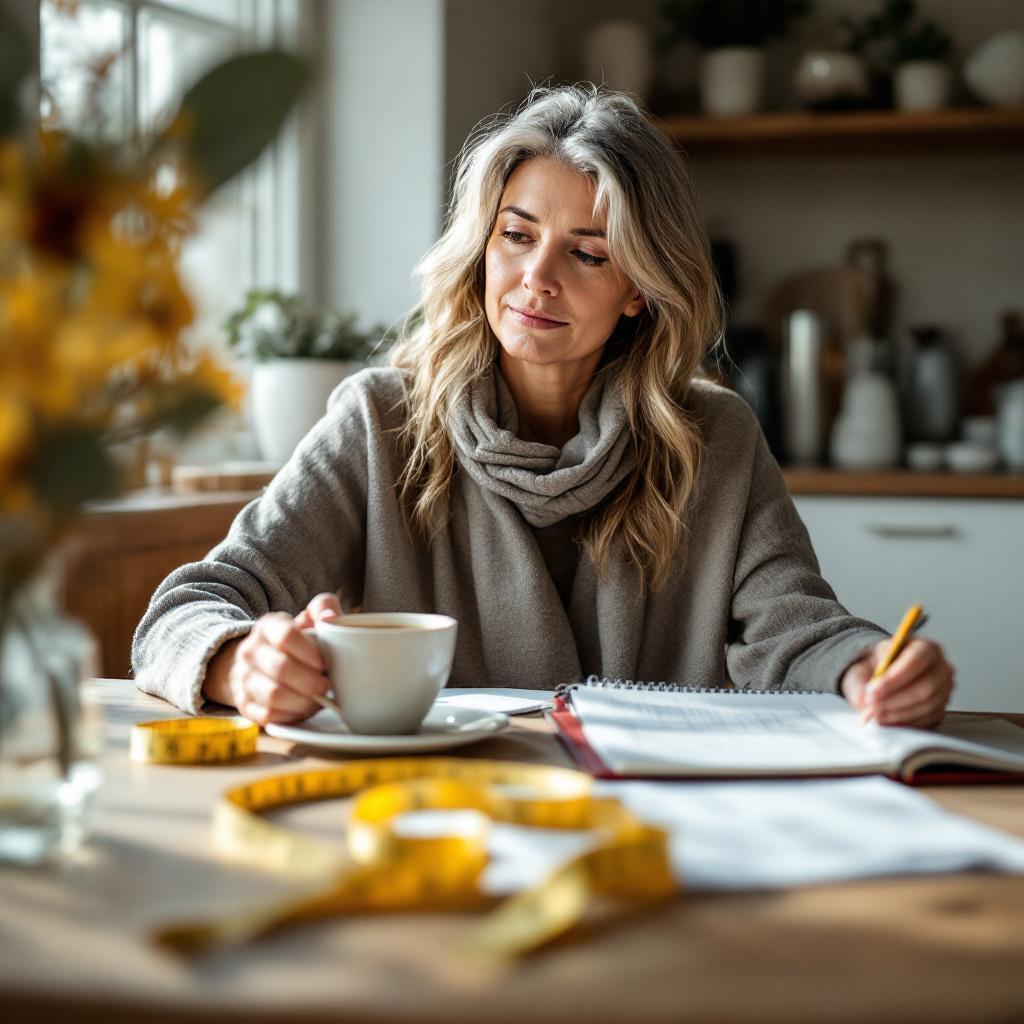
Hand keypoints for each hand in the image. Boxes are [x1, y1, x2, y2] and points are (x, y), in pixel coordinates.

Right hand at [206, 592, 342, 724]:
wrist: (260, 663)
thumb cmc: (297, 642)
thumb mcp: (309, 619)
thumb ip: (324, 607)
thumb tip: (330, 617)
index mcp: (268, 626)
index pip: (286, 636)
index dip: (310, 652)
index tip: (325, 663)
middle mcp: (250, 651)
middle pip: (281, 668)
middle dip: (311, 681)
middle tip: (328, 686)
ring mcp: (244, 678)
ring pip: (273, 695)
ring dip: (303, 701)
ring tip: (319, 699)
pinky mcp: (245, 704)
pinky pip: (268, 715)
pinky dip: (291, 715)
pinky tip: (305, 709)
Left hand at [840, 638, 954, 728]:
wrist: (883, 674)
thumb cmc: (877, 666)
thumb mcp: (862, 665)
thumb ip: (861, 681)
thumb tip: (863, 701)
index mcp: (925, 648)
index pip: (916, 661)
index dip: (894, 679)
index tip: (873, 691)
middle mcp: (941, 668)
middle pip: (925, 687)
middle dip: (895, 700)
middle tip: (872, 706)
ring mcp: (944, 690)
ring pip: (927, 706)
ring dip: (898, 713)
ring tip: (876, 714)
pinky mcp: (941, 708)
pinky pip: (929, 719)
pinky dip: (906, 722)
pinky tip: (888, 720)